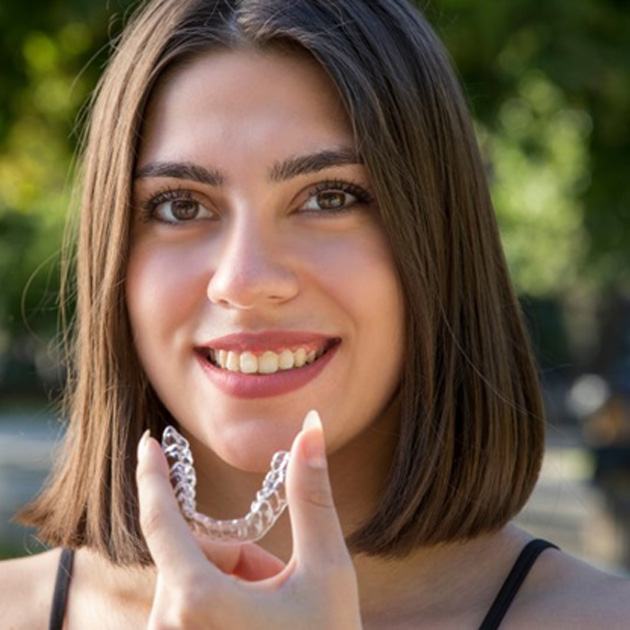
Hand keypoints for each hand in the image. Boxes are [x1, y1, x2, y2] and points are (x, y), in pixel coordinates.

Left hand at [135, 410, 362, 628]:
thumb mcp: (327, 571)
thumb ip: (311, 494)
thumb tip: (311, 427)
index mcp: (197, 602)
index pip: (161, 520)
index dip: (154, 475)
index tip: (146, 443)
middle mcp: (168, 628)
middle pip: (198, 553)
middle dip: (241, 555)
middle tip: (280, 584)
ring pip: (196, 581)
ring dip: (237, 581)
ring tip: (273, 611)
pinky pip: (190, 608)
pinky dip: (222, 603)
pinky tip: (255, 626)